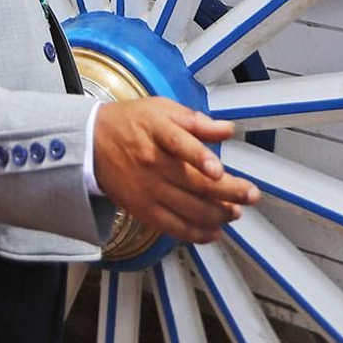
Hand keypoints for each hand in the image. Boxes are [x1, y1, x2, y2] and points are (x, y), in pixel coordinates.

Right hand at [93, 99, 258, 244]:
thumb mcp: (161, 109)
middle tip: (251, 195)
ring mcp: (149, 190)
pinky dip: (198, 233)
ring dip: (218, 214)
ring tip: (236, 211)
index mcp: (156, 131)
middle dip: (229, 192)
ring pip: (189, 209)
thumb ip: (196, 121)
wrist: (91, 144)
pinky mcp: (144, 210)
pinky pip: (175, 227)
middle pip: (194, 183)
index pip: (179, 145)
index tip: (218, 170)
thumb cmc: (130, 123)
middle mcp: (153, 163)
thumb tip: (226, 129)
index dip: (200, 158)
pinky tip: (215, 231)